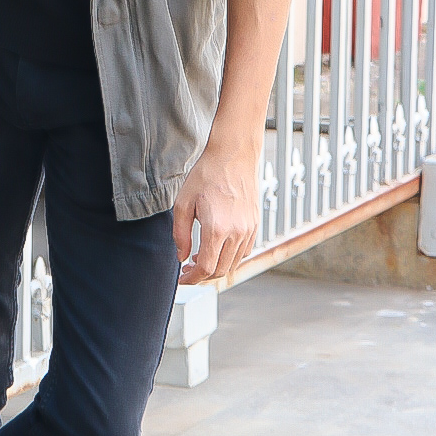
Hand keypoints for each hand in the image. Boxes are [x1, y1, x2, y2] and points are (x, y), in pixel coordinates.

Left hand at [172, 139, 258, 284]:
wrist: (233, 156)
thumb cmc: (206, 176)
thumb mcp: (183, 203)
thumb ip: (181, 235)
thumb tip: (182, 257)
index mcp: (217, 229)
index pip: (206, 268)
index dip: (192, 279)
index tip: (182, 278)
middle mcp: (237, 233)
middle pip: (220, 270)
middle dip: (202, 276)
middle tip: (187, 269)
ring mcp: (249, 230)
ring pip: (233, 264)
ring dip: (216, 267)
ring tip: (199, 258)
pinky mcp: (255, 225)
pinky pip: (244, 252)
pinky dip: (230, 257)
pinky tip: (217, 247)